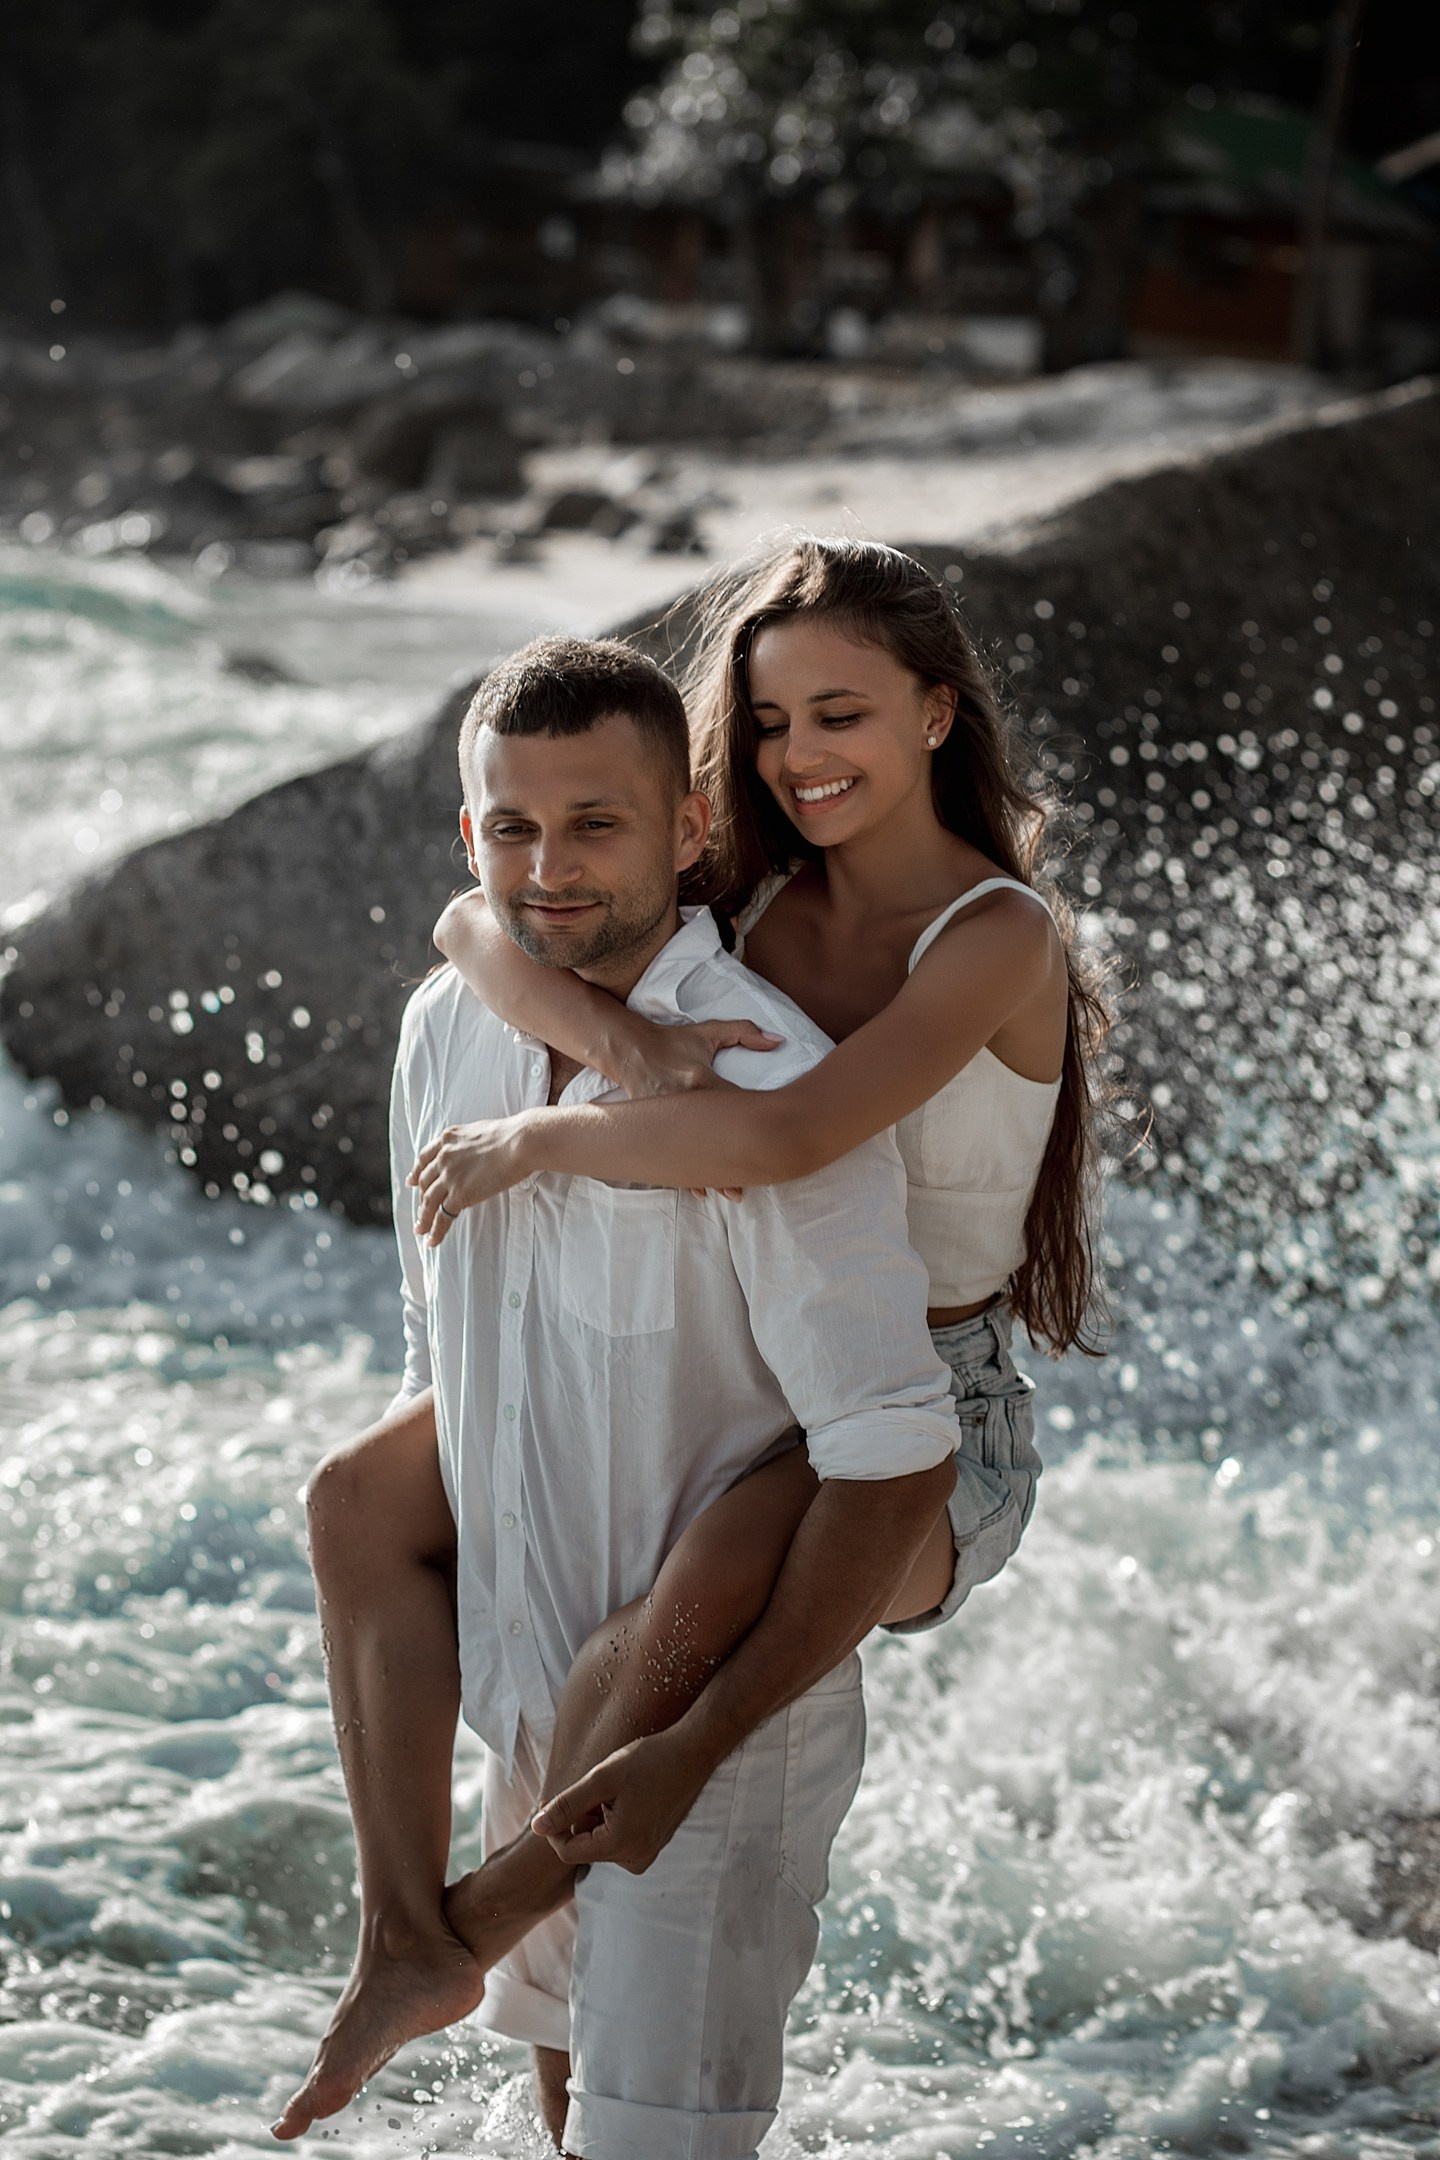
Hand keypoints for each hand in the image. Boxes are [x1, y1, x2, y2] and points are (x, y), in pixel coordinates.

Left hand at [408, 1115, 527, 1243]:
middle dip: (420, 1198)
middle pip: (425, 1182)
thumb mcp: (481, 1132)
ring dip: (423, 1218)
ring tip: (420, 1230)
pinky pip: (442, 1216)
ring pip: (429, 1201)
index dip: (416, 1171)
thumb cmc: (513, 1136)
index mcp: (449, 1138)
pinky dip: (436, 1231)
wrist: (519, 1142)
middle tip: (420, 1211)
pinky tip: (432, 1241)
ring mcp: (450, 1176)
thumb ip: (471, 1143)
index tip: (411, 1180)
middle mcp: (444, 1156)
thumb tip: (478, 1151)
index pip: (425, 1157)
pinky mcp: (459, 1194)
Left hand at [530, 1729, 713, 1873]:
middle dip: (580, 1818)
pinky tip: (629, 1793)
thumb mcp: (601, 1779)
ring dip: (598, 1817)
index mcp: (619, 1846)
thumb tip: (536, 1828)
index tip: (555, 1798)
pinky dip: (614, 1819)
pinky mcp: (654, 1844)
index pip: (567, 1852)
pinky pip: (620, 1838)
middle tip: (593, 1785)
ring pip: (602, 1841)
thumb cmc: (649, 1760)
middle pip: (586, 1846)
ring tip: (615, 1787)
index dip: (555, 1826)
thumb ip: (567, 1805)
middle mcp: (636, 1859)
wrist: (694, 1751)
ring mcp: (648, 1853)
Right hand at [619, 1018, 780, 1200]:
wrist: (630, 1049)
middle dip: (731, 1164)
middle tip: (751, 1185)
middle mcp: (682, 1101)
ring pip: (690, 1153)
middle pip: (713, 1139)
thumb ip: (745, 1031)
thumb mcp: (709, 1032)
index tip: (771, 1139)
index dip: (752, 1123)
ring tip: (731, 1194)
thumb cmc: (673, 1041)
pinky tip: (698, 1189)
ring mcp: (664, 1116)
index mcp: (700, 1079)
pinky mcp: (651, 1125)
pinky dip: (684, 1171)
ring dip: (710, 1175)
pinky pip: (670, 1153)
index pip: (733, 1105)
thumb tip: (779, 1041)